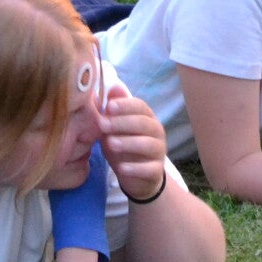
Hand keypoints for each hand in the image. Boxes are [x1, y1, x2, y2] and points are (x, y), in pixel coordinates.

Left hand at [99, 83, 170, 200]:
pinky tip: (121, 168)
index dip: (125, 105)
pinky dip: (135, 168)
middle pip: (143, 123)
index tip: (109, 106)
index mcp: (146, 117)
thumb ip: (114, 109)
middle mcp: (156, 132)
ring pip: (148, 144)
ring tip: (110, 144)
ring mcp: (158, 151)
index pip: (140, 106)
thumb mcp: (115, 126)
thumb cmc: (123, 145)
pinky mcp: (156, 171)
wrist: (136, 176)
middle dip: (122, 123)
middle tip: (102, 125)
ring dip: (128, 143)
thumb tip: (112, 86)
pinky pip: (149, 168)